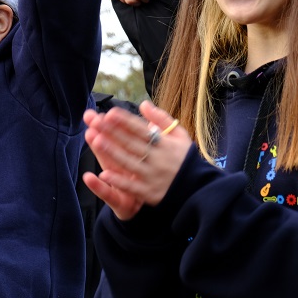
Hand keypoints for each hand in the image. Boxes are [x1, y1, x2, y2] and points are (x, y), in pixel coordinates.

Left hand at [81, 101, 192, 219]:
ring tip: (96, 141)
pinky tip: (104, 174)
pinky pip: (133, 187)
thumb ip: (162, 119)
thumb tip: (143, 103)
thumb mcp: (180, 136)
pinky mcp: (150, 193)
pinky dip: (119, 181)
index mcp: (165, 144)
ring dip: (112, 152)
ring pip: (130, 163)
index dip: (126, 121)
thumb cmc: (185, 159)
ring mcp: (153, 176)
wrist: (201, 190)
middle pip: (132, 144)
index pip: (141, 130)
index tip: (110, 112)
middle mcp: (159, 159)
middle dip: (113, 132)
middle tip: (96, 122)